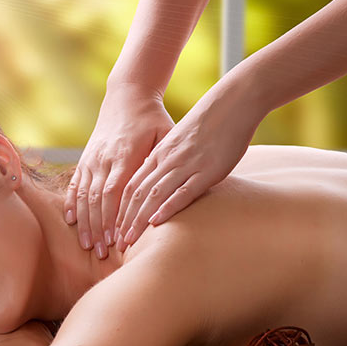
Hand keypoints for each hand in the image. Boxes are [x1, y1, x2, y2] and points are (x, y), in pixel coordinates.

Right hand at [64, 83, 173, 258]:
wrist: (129, 94)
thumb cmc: (153, 118)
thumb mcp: (165, 134)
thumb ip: (162, 161)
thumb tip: (166, 189)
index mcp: (125, 154)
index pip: (116, 192)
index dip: (114, 217)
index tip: (117, 240)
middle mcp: (104, 158)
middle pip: (98, 199)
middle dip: (98, 228)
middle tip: (102, 253)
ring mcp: (92, 159)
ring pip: (84, 195)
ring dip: (85, 222)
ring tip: (87, 245)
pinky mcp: (85, 158)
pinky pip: (75, 184)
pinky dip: (72, 204)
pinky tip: (70, 222)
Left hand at [114, 84, 261, 250]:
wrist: (232, 102)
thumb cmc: (210, 123)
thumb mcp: (182, 142)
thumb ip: (171, 160)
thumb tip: (165, 180)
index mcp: (159, 154)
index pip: (131, 185)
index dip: (119, 209)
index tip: (113, 229)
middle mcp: (167, 161)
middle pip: (136, 194)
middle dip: (124, 221)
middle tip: (116, 243)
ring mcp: (186, 165)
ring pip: (154, 195)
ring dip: (138, 220)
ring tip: (129, 241)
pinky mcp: (206, 171)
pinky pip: (182, 192)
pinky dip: (167, 208)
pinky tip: (156, 223)